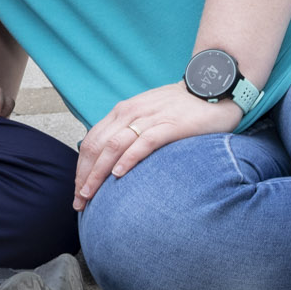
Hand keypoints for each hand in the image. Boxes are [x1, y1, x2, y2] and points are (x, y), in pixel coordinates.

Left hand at [72, 81, 238, 209]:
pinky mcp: (170, 125)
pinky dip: (128, 159)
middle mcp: (130, 112)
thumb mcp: (147, 116)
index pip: (91, 141)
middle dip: (84, 175)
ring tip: (90, 195)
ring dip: (98, 173)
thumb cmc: (180, 108)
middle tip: (80, 201)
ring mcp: (149, 118)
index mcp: (122, 111)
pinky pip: (143, 143)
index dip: (81, 168)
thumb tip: (112, 161)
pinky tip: (119, 176)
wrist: (212, 89)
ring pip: (113, 147)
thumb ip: (129, 132)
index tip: (78, 190)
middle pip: (96, 146)